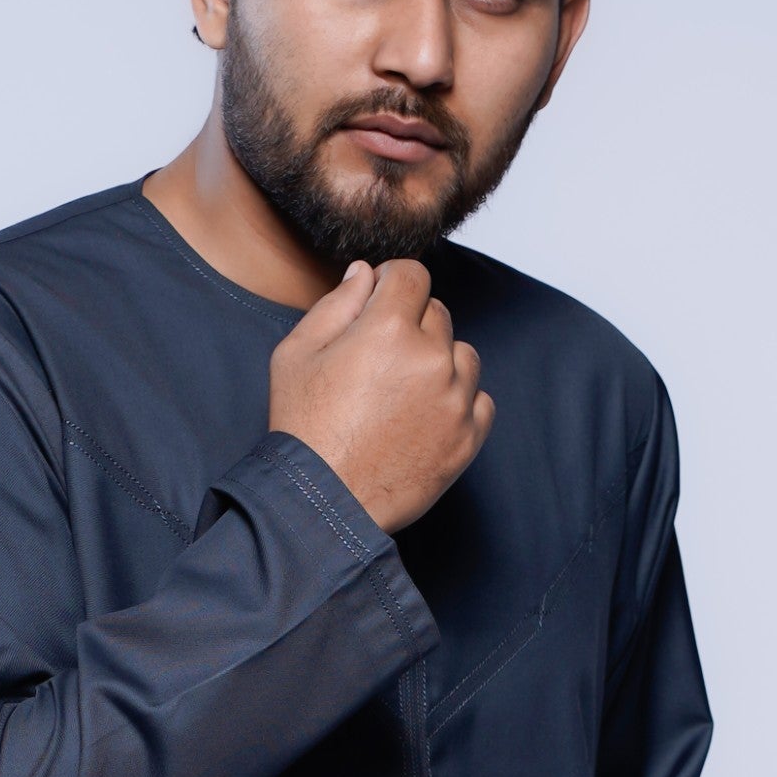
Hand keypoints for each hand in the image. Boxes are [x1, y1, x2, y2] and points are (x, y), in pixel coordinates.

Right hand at [267, 259, 492, 535]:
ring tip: (404, 393)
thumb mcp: (296, 354)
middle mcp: (430, 358)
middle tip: (381, 362)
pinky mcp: (468, 438)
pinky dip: (460, 404)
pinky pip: (480, 401)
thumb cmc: (304, 430)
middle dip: (412, 325)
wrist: (324, 503)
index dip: (393, 283)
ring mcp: (454, 400)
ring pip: (463, 356)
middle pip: (437, 314)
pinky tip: (425, 417)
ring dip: (440, 363)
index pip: (413, 275)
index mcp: (388, 328)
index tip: (381, 302)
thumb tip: (365, 273)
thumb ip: (336, 304)